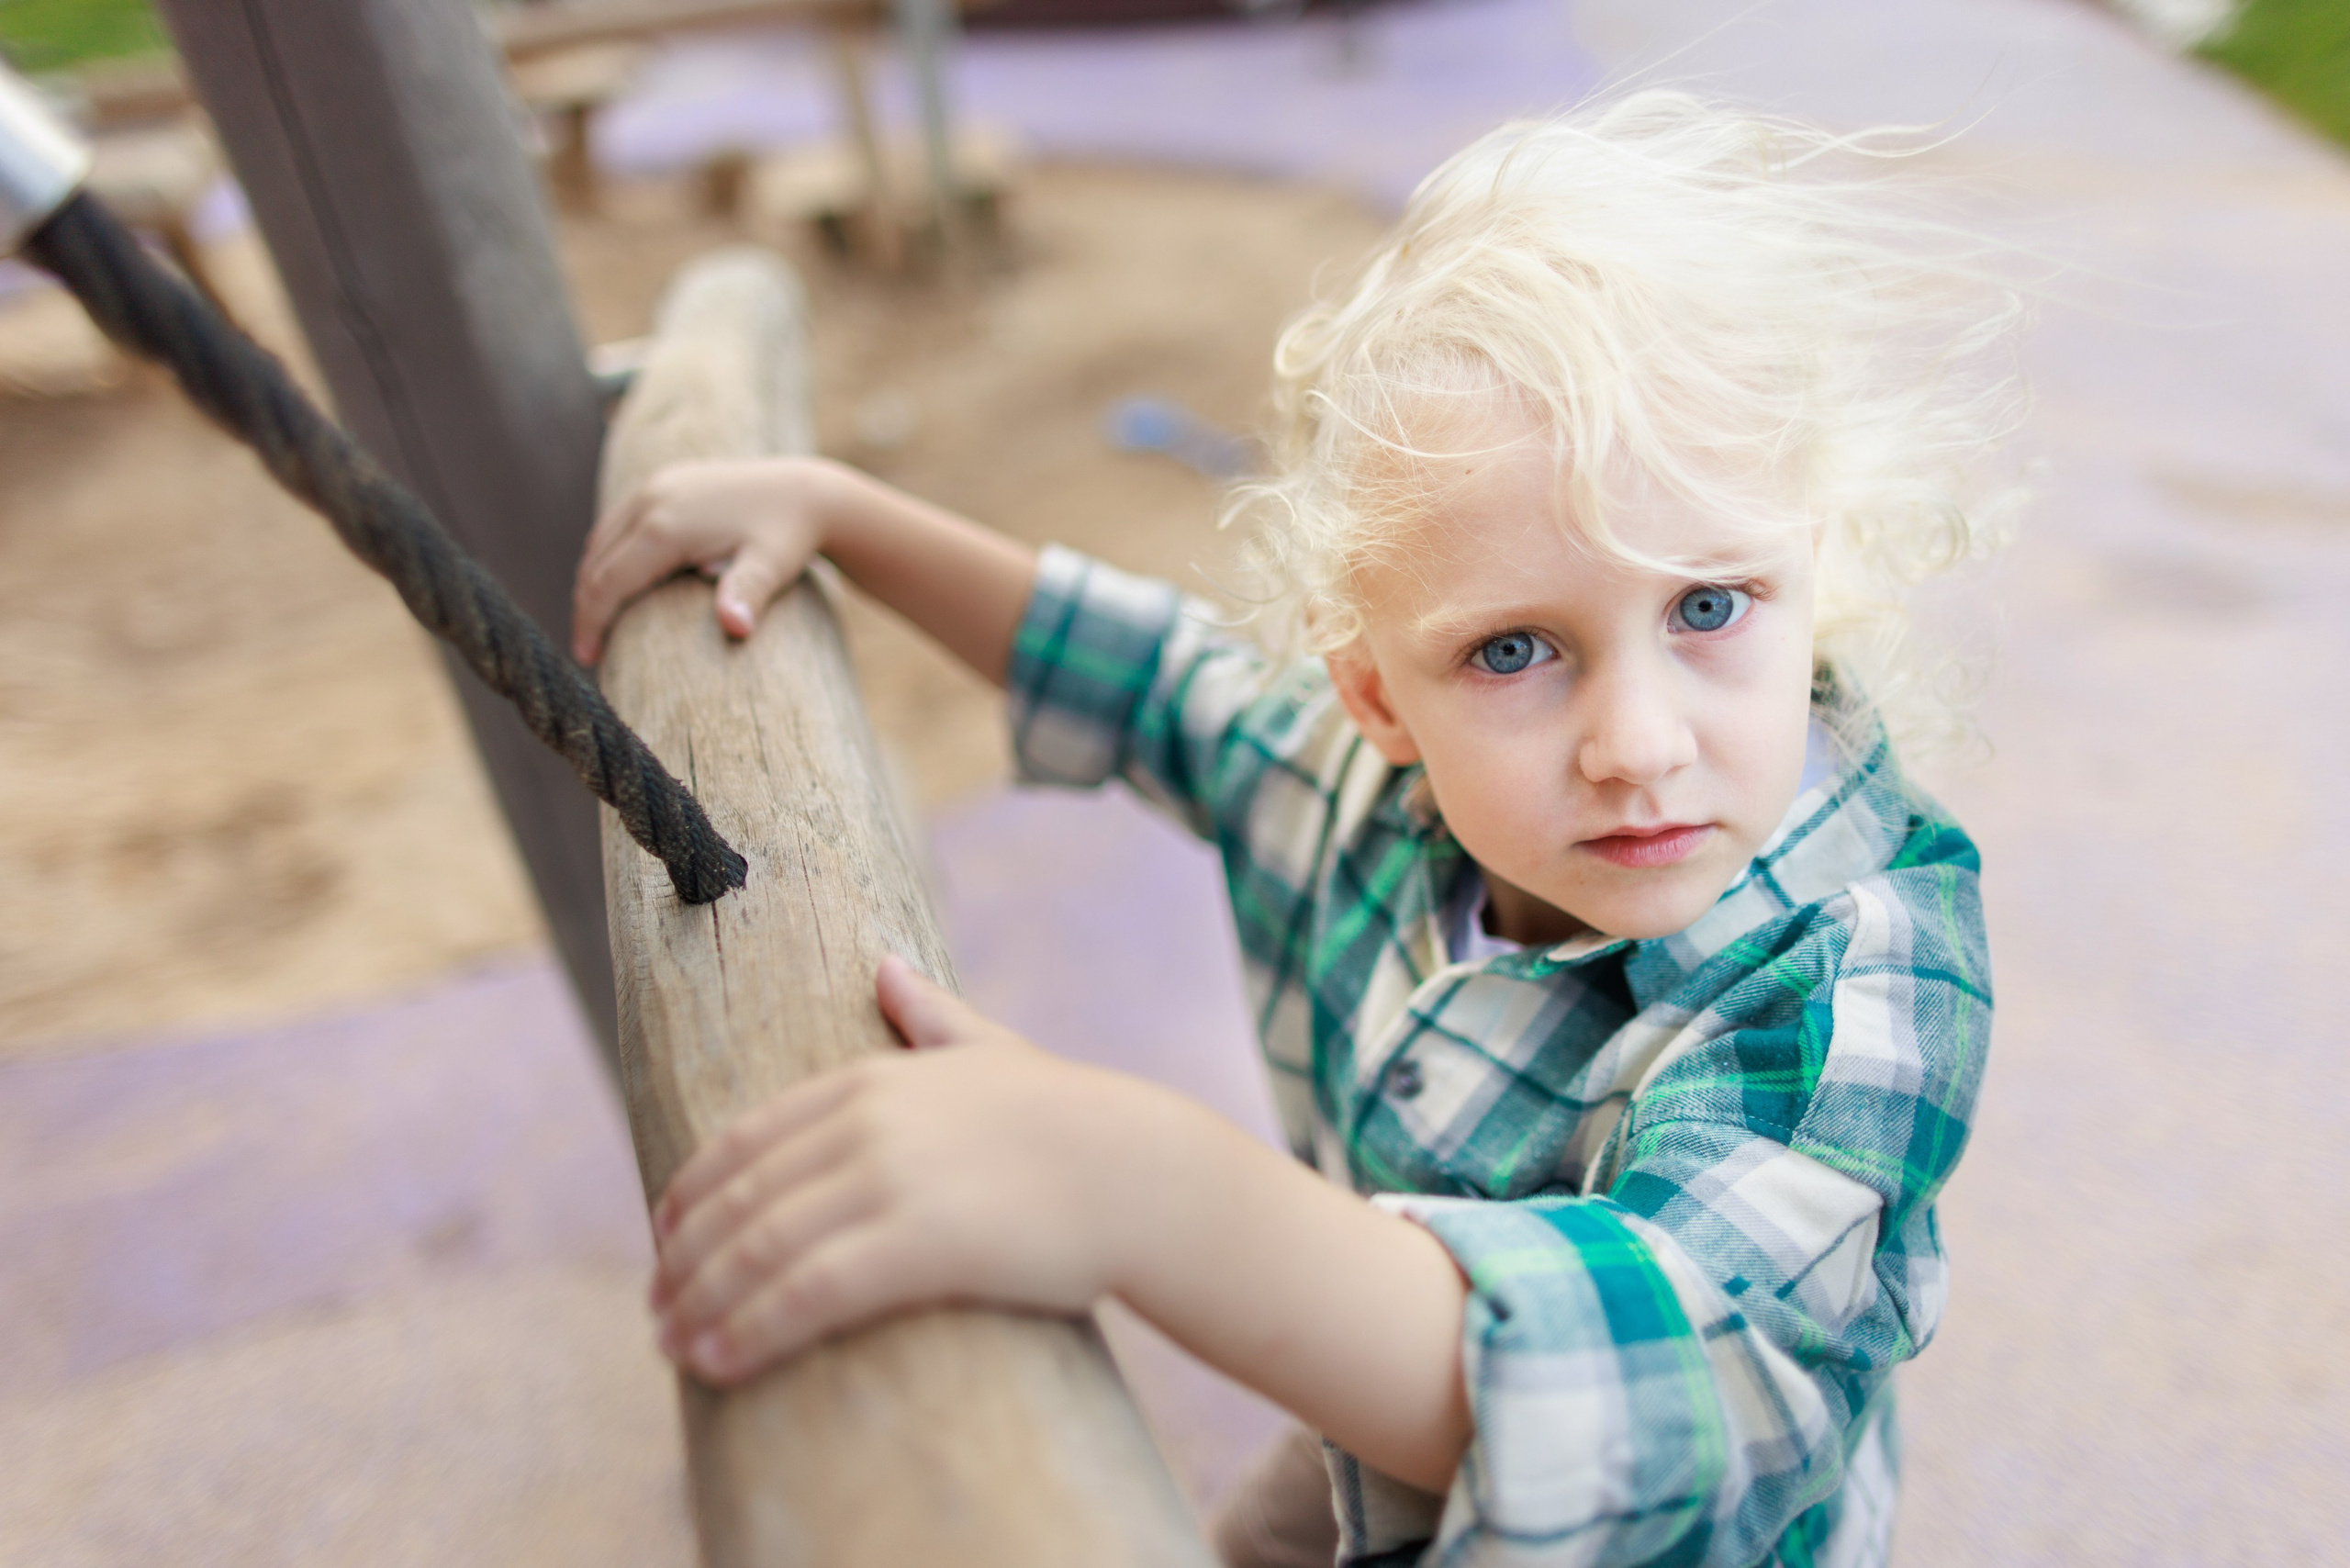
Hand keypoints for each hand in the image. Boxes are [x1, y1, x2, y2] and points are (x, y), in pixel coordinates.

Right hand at [571, 455, 843, 663]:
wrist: (806, 491)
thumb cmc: (788, 536)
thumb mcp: (772, 567)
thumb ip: (748, 594)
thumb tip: (736, 629)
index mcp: (665, 526)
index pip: (607, 581)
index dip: (591, 623)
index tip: (587, 660)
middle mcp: (650, 499)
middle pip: (595, 562)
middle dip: (586, 608)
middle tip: (589, 652)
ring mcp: (654, 485)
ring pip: (600, 540)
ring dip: (592, 581)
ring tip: (597, 624)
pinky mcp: (663, 481)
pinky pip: (618, 523)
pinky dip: (607, 556)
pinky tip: (617, 585)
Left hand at [648, 955, 1159, 1384]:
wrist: (1144, 1175)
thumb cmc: (1073, 1122)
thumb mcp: (992, 1051)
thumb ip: (928, 1016)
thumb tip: (886, 966)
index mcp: (872, 1077)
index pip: (748, 1136)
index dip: (693, 1192)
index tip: (664, 1238)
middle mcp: (868, 1123)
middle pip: (741, 1197)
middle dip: (685, 1259)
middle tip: (656, 1309)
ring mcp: (890, 1181)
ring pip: (760, 1248)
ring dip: (702, 1303)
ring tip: (673, 1346)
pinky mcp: (919, 1244)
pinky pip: (807, 1293)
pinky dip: (748, 1328)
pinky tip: (717, 1361)